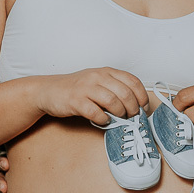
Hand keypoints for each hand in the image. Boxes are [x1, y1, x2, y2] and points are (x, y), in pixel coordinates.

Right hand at [33, 68, 148, 126]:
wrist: (49, 90)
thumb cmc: (77, 88)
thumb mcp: (98, 81)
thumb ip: (115, 88)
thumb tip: (136, 104)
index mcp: (106, 71)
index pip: (133, 81)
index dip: (142, 96)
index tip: (144, 108)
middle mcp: (97, 77)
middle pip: (125, 93)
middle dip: (133, 108)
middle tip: (132, 117)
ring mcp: (86, 88)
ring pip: (113, 102)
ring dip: (120, 114)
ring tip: (119, 119)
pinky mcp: (76, 101)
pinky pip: (96, 112)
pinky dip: (103, 119)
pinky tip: (104, 121)